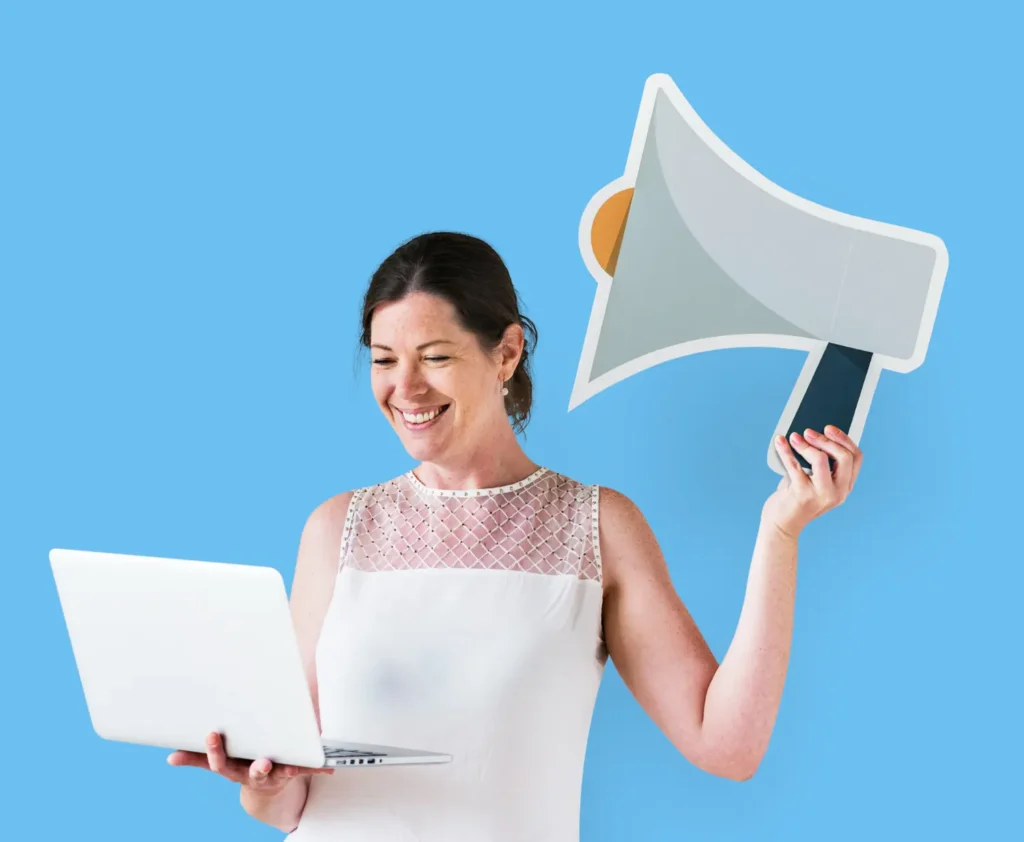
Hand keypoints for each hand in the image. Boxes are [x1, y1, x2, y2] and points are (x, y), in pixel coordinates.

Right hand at [167, 731, 333, 793]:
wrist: (267, 790)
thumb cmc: (242, 766)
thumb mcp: (221, 762)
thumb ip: (198, 759)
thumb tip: (171, 759)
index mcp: (234, 769)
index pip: (221, 762)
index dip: (215, 750)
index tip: (212, 734)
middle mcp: (254, 774)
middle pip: (254, 772)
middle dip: (257, 767)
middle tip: (262, 763)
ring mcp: (275, 775)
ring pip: (281, 773)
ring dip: (289, 770)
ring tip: (295, 768)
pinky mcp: (293, 772)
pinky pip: (307, 770)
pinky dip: (318, 767)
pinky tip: (328, 767)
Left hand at [763, 425, 862, 539]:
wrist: (781, 525)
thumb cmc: (797, 498)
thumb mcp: (815, 481)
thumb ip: (820, 463)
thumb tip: (813, 433)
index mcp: (845, 487)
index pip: (856, 458)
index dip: (844, 439)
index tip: (829, 427)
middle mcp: (838, 492)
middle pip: (843, 457)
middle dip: (826, 439)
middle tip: (808, 431)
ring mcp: (821, 495)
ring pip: (821, 459)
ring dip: (806, 444)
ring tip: (794, 437)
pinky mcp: (802, 495)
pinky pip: (794, 465)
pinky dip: (786, 450)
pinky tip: (780, 442)